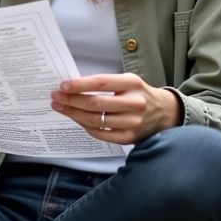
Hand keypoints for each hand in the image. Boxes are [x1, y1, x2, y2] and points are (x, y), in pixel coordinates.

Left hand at [49, 73, 181, 144]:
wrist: (164, 113)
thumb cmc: (139, 94)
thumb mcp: (127, 82)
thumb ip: (105, 83)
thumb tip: (73, 87)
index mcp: (132, 84)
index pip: (101, 83)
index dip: (79, 85)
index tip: (62, 86)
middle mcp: (134, 103)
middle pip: (95, 104)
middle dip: (70, 101)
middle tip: (55, 97)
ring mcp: (132, 123)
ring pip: (95, 120)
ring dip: (73, 114)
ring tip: (60, 107)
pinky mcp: (129, 138)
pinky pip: (100, 133)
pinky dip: (84, 126)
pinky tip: (75, 118)